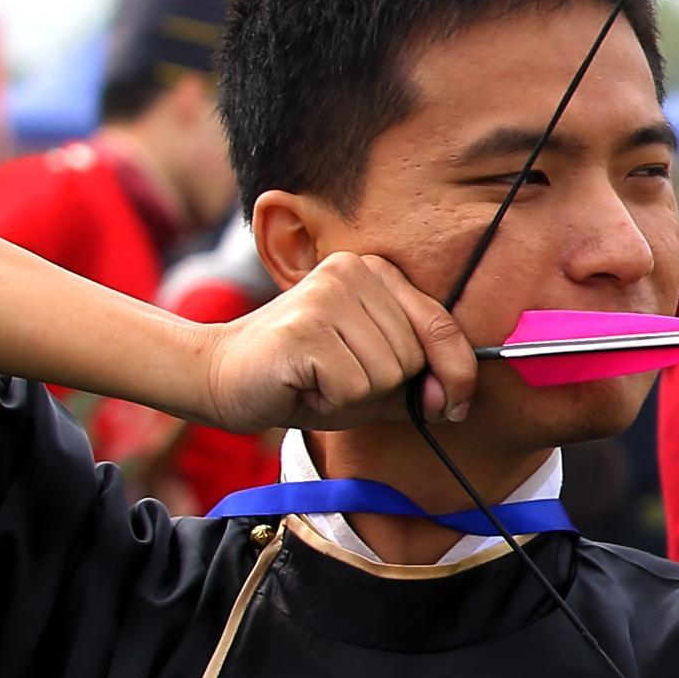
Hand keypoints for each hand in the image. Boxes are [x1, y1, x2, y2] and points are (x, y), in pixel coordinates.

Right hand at [200, 252, 477, 429]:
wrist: (221, 378)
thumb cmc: (304, 379)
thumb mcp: (373, 377)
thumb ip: (418, 384)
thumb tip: (454, 400)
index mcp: (375, 272)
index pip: (442, 325)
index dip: (457, 372)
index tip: (453, 406)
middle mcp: (353, 271)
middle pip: (414, 357)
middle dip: (384, 388)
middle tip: (337, 380)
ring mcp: (327, 295)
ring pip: (387, 374)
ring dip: (354, 396)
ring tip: (317, 380)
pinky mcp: (306, 327)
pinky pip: (354, 388)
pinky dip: (330, 402)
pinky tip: (301, 385)